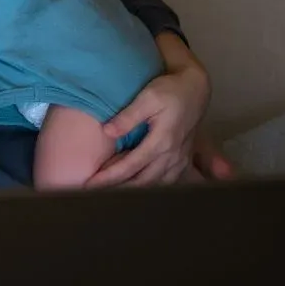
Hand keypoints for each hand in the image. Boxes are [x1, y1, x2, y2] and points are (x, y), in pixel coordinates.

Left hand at [85, 35, 224, 187]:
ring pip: (155, 186)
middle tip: (94, 195)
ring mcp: (179, 160)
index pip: (129, 167)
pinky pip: (167, 182)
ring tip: (111, 195)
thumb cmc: (170, 91)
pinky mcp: (183, 160)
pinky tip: (137, 190)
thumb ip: (128, 117)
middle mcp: (171, 156)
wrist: (195, 90)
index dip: (108, 178)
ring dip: (134, 192)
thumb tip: (107, 132)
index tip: (89, 185)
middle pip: (142, 183)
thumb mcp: (148, 97)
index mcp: (161, 142)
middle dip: (117, 191)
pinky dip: (150, 188)